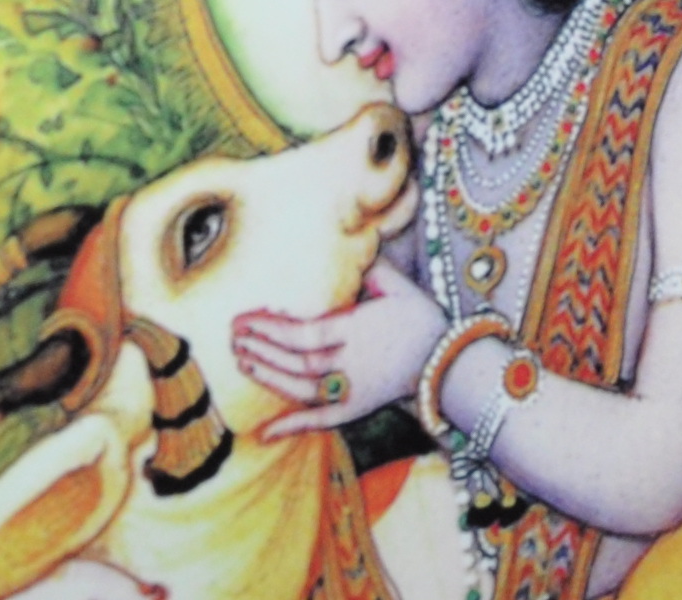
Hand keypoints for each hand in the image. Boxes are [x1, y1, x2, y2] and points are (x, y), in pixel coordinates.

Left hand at [234, 260, 440, 441]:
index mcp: (358, 330)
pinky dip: (293, 428)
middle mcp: (351, 362)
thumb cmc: (423, 321)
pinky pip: (321, 421)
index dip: (271, 329)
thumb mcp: (402, 288)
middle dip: (263, 350)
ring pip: (302, 389)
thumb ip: (374, 271)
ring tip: (242, 362)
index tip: (244, 320)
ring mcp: (352, 389)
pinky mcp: (355, 409)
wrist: (448, 363)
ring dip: (270, 378)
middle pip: (298, 360)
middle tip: (233, 339)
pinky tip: (264, 433)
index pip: (305, 332)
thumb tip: (353, 249)